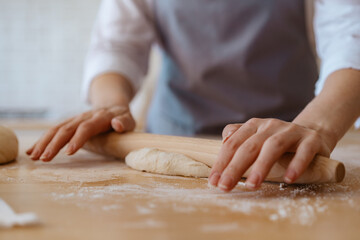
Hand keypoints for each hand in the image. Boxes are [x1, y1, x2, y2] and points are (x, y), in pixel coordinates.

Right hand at [26, 106, 134, 161]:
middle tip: (44, 159)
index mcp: (100, 118)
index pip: (87, 128)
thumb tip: (117, 124)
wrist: (113, 104)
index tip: (68, 152)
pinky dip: (43, 140)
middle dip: (54, 144)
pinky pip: (54, 130)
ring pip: (57, 129)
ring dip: (44, 142)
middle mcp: (84, 117)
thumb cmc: (123, 117)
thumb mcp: (130, 120)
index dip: (77, 139)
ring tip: (33, 156)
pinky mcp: (70, 123)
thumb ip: (125, 123)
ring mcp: (75, 119)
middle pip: (67, 129)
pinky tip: (32, 151)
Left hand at [208, 118, 333, 191]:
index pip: (233, 143)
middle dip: (235, 167)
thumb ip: (238, 140)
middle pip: (249, 146)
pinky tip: (288, 179)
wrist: (312, 133)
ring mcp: (291, 131)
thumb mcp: (256, 138)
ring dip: (261, 166)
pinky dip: (296, 165)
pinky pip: (304, 151)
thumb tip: (223, 142)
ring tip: (252, 185)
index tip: (214, 181)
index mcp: (253, 125)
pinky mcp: (311, 140)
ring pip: (273, 147)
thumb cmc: (278, 143)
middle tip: (225, 186)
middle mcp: (270, 125)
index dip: (222, 162)